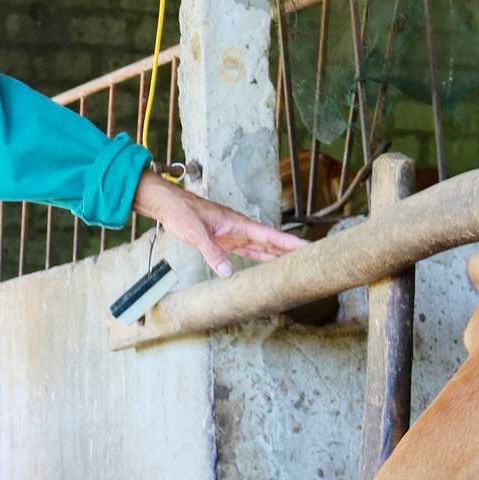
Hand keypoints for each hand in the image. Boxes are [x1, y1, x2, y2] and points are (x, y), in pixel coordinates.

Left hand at [132, 169, 306, 278]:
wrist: (169, 206)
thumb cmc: (183, 212)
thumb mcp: (196, 233)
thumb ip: (212, 253)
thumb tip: (228, 273)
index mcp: (238, 223)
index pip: (269, 234)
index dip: (289, 242)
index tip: (307, 247)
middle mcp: (239, 229)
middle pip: (270, 241)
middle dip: (289, 249)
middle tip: (309, 258)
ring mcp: (233, 235)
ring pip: (261, 246)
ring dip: (277, 255)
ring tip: (295, 264)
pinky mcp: (224, 241)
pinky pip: (247, 251)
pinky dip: (259, 257)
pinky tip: (268, 264)